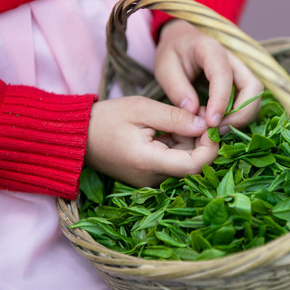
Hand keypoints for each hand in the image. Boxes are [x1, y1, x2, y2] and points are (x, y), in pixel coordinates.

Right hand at [84, 96, 217, 187]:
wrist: (78, 137)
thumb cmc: (107, 119)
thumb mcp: (142, 108)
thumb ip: (175, 117)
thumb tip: (206, 125)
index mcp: (148, 162)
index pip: (195, 166)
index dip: (211, 147)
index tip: (211, 124)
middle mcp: (152, 179)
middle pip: (194, 165)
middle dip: (203, 139)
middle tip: (199, 113)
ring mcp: (151, 181)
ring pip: (186, 164)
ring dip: (192, 141)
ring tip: (186, 116)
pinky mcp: (150, 177)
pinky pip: (175, 163)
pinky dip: (181, 145)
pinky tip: (175, 126)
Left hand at [154, 19, 262, 133]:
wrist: (184, 39)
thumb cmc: (174, 51)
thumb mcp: (165, 66)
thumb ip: (177, 89)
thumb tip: (194, 114)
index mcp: (211, 48)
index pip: (223, 75)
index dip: (220, 101)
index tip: (210, 123)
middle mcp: (235, 56)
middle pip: (253, 85)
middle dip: (241, 113)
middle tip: (219, 130)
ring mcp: (243, 67)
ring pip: (256, 94)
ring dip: (242, 116)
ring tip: (219, 130)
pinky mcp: (245, 79)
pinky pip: (252, 99)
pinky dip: (241, 114)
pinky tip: (223, 123)